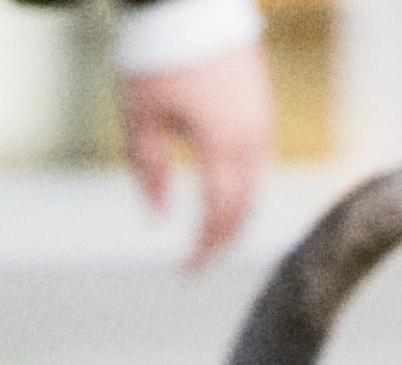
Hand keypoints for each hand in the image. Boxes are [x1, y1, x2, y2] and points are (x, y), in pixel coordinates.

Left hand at [120, 42, 272, 268]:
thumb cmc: (156, 55)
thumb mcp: (140, 120)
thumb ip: (151, 173)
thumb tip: (158, 220)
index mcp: (221, 141)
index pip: (221, 213)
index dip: (205, 248)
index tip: (186, 271)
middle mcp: (250, 133)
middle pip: (245, 205)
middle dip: (222, 240)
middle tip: (197, 264)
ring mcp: (260, 116)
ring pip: (257, 183)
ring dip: (235, 216)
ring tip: (210, 239)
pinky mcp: (260, 101)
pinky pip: (259, 158)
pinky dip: (243, 187)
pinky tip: (224, 199)